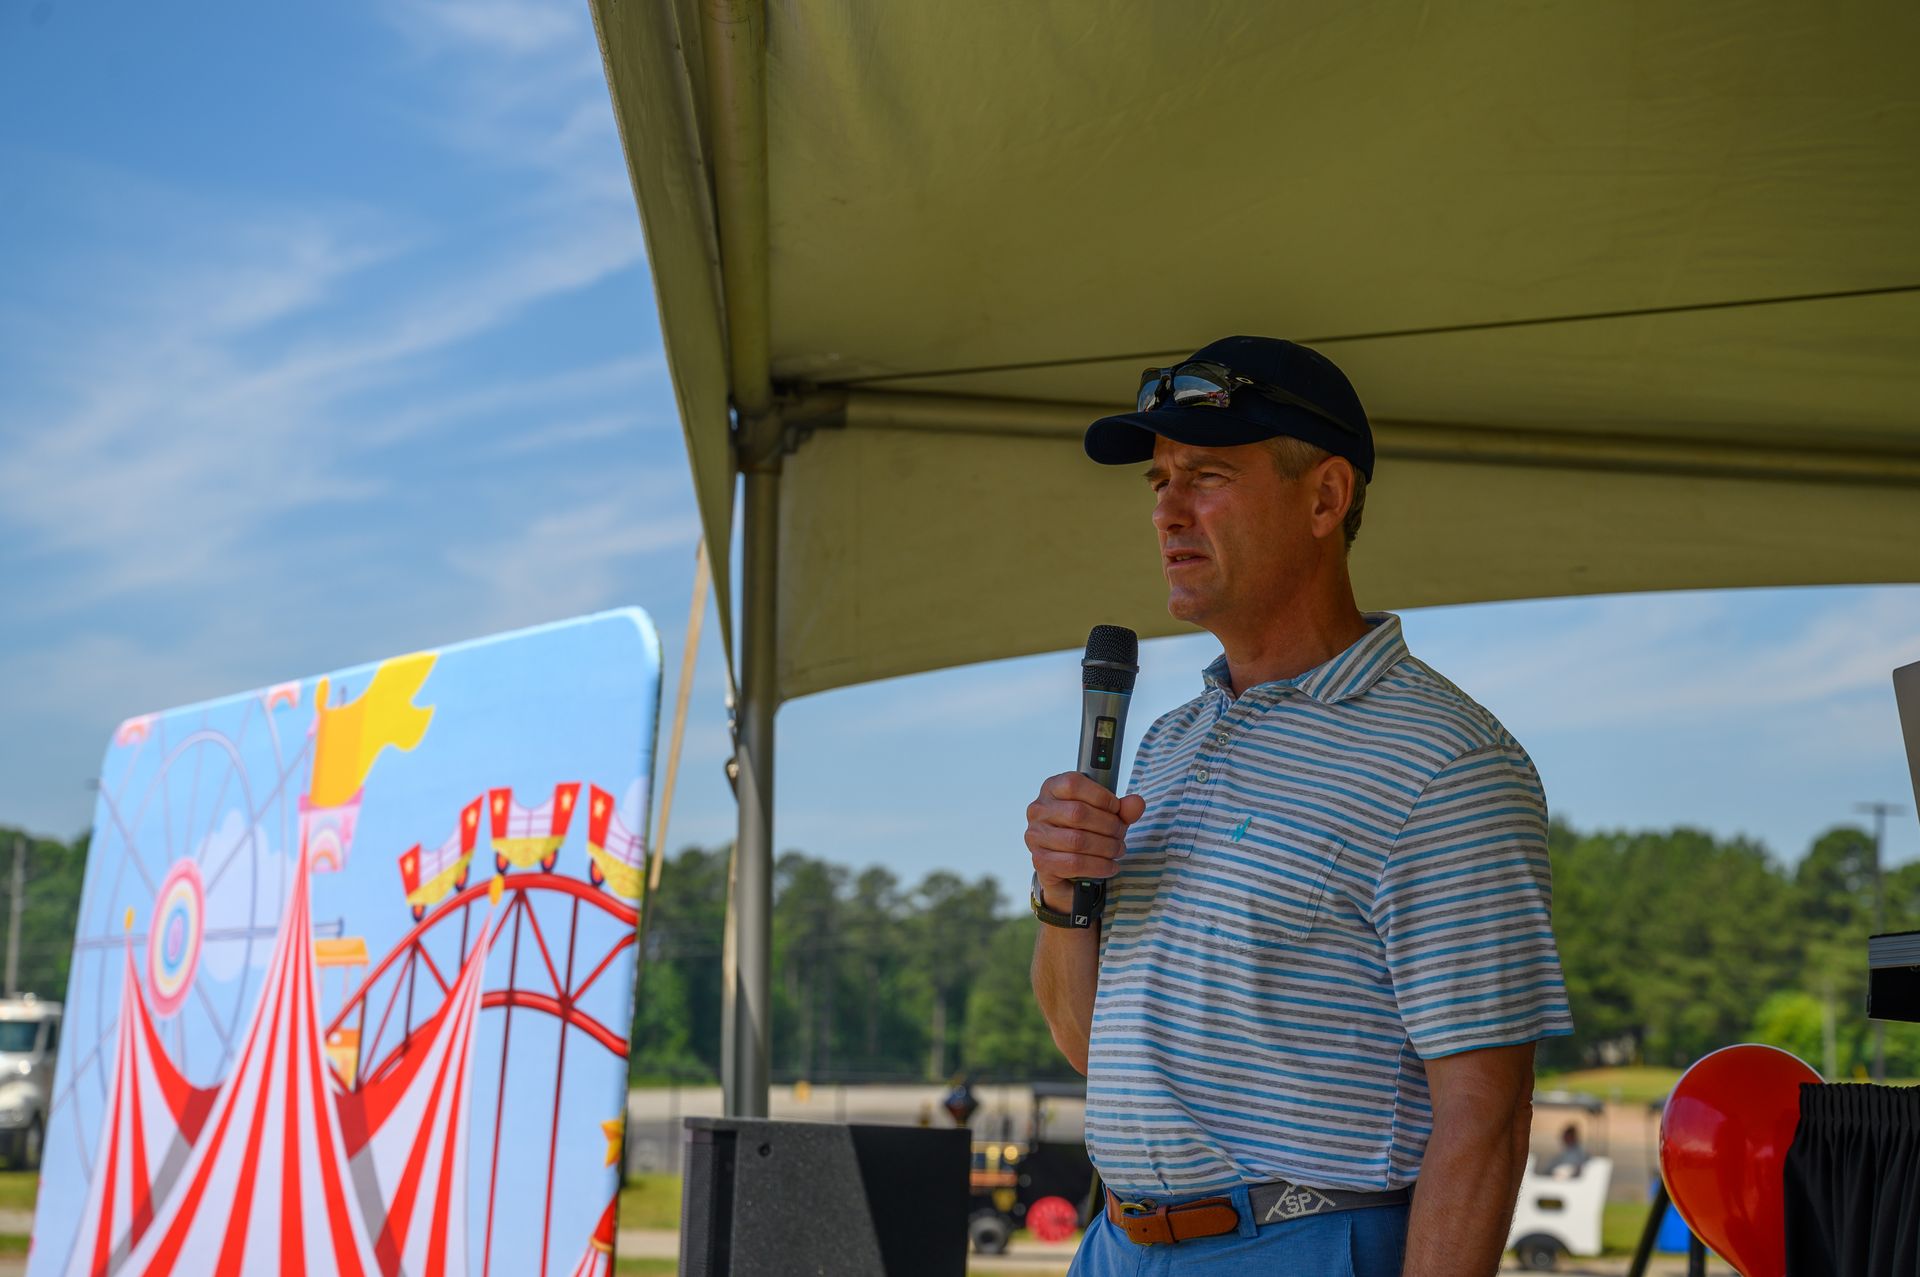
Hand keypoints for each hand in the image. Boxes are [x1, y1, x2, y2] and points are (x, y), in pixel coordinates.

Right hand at [1025, 772, 1145, 906]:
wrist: (1065, 864)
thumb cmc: (1083, 830)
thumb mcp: (1104, 813)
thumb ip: (1121, 807)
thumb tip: (1136, 803)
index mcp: (1052, 788)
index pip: (1073, 784)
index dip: (1101, 796)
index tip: (1116, 808)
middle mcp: (1039, 810)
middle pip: (1078, 813)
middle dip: (1108, 825)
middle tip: (1122, 834)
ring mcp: (1036, 836)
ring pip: (1077, 840)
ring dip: (1106, 848)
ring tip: (1118, 850)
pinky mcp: (1040, 861)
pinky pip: (1074, 863)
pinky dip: (1098, 866)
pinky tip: (1110, 866)